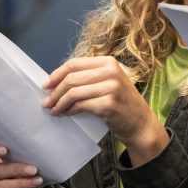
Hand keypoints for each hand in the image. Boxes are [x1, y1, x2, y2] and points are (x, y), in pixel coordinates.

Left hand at [43, 56, 167, 164]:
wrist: (141, 124)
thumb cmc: (122, 104)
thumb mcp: (109, 83)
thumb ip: (89, 78)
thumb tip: (56, 82)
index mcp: (108, 62)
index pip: (74, 64)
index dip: (56, 74)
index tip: (45, 85)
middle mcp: (111, 72)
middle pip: (72, 78)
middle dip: (55, 91)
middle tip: (46, 102)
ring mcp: (111, 87)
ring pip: (73, 92)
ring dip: (59, 103)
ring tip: (53, 110)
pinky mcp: (108, 104)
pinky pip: (80, 105)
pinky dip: (69, 110)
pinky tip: (66, 114)